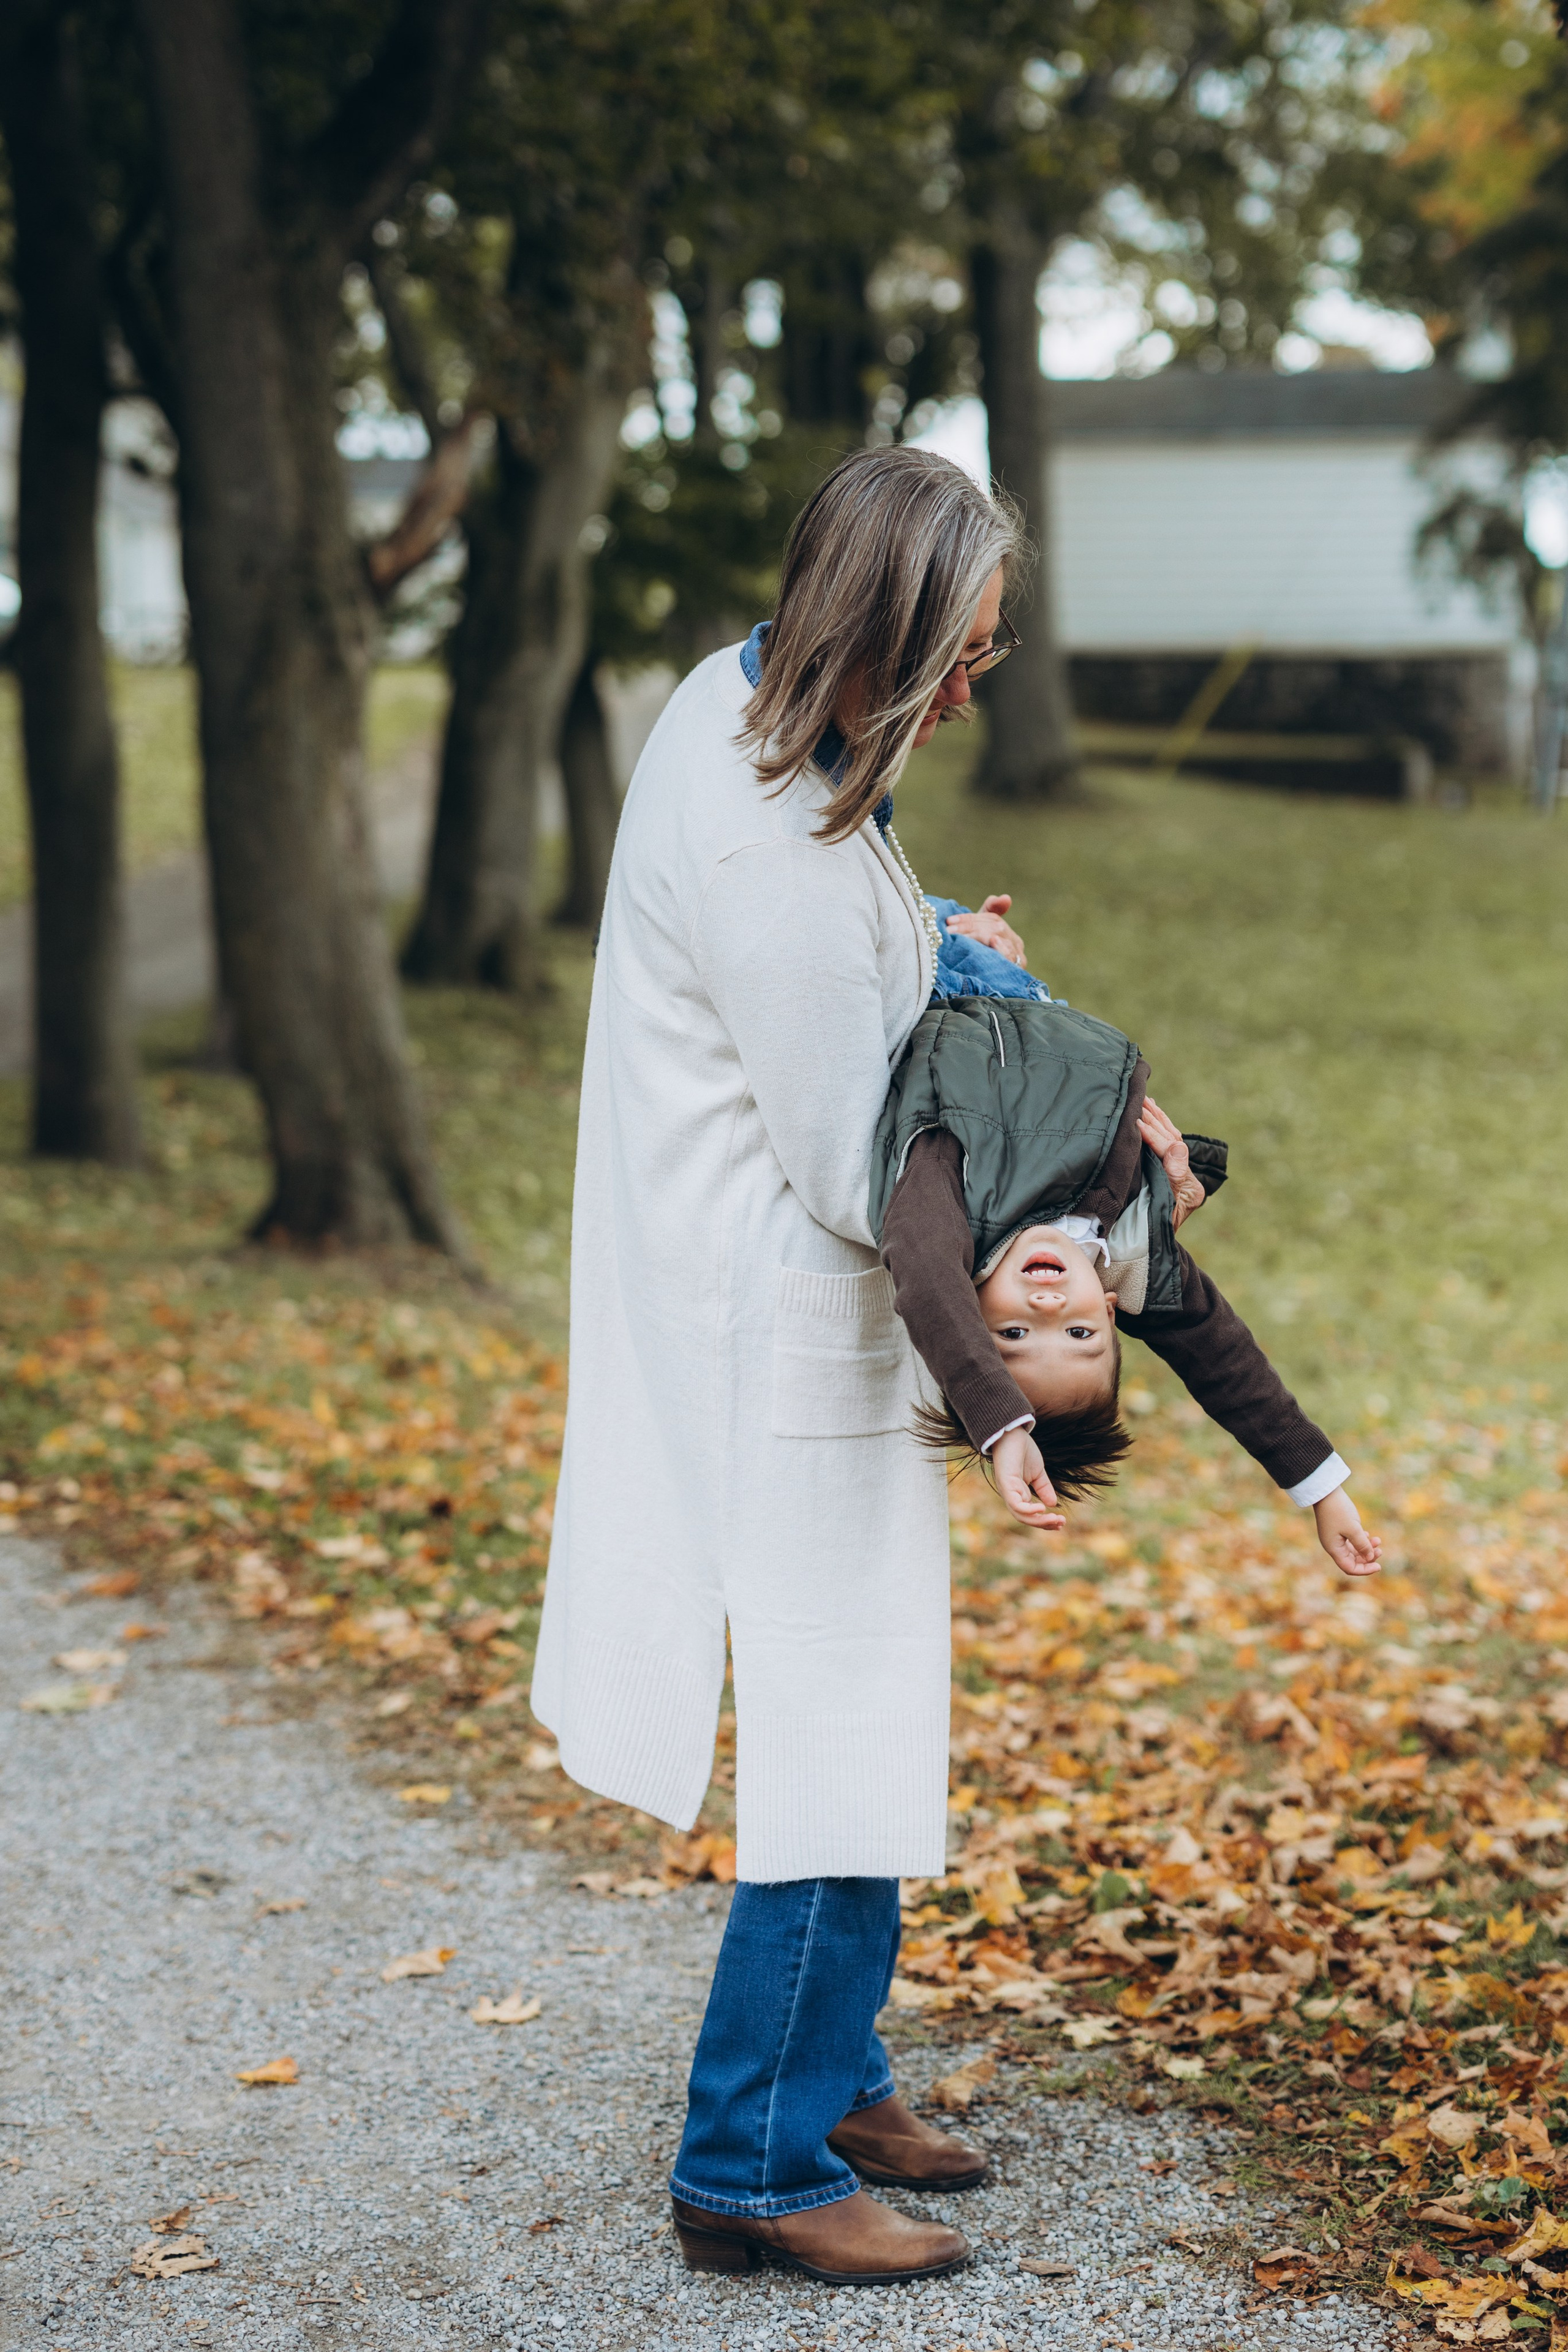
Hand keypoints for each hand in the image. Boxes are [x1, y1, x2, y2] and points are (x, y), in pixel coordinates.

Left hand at [944, 892, 1027, 967]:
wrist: (981, 995)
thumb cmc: (977, 963)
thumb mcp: (979, 937)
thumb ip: (988, 914)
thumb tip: (1006, 897)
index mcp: (1007, 934)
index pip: (992, 918)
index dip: (970, 918)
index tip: (949, 921)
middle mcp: (1015, 944)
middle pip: (995, 925)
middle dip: (970, 926)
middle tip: (949, 931)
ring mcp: (1017, 958)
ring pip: (999, 936)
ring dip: (977, 934)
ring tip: (959, 937)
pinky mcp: (1016, 971)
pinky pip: (1010, 955)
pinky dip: (1002, 948)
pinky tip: (993, 942)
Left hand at [990, 1425, 1065, 1531]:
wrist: (1012, 1432)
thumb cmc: (1022, 1451)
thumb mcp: (1037, 1472)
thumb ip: (1043, 1488)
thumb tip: (1052, 1504)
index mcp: (1018, 1494)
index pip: (1030, 1514)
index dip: (1045, 1521)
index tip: (1062, 1522)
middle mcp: (1011, 1495)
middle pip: (1026, 1518)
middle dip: (1044, 1523)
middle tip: (1061, 1523)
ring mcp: (1007, 1491)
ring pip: (1021, 1515)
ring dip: (1039, 1520)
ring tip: (1055, 1519)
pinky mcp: (1006, 1484)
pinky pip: (1016, 1504)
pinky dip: (1029, 1510)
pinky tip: (1042, 1509)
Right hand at [1137, 1096, 1206, 1229]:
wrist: (1138, 1249)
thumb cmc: (1148, 1232)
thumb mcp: (1163, 1207)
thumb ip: (1173, 1177)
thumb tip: (1177, 1146)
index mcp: (1190, 1188)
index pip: (1172, 1153)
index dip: (1155, 1138)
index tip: (1137, 1123)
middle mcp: (1185, 1179)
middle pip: (1172, 1142)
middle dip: (1156, 1121)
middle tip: (1141, 1102)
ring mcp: (1174, 1175)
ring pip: (1168, 1140)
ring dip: (1156, 1119)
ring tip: (1145, 1100)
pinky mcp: (1162, 1173)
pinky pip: (1161, 1145)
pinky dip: (1155, 1128)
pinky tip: (1148, 1113)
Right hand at [1313, 1486, 1381, 1577]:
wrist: (1326, 1492)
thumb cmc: (1338, 1510)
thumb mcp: (1353, 1529)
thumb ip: (1363, 1545)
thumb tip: (1371, 1558)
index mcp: (1334, 1549)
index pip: (1349, 1568)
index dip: (1365, 1570)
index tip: (1379, 1566)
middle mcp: (1334, 1546)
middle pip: (1352, 1560)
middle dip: (1368, 1558)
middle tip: (1380, 1550)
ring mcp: (1336, 1538)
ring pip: (1354, 1551)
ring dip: (1367, 1548)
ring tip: (1378, 1540)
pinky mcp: (1339, 1530)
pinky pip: (1352, 1542)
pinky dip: (1362, 1541)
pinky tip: (1369, 1535)